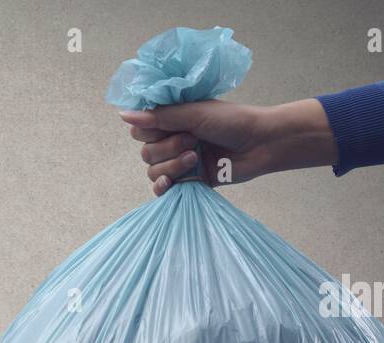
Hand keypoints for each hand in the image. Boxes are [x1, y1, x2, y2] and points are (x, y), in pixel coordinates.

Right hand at [119, 99, 338, 196]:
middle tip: (192, 141)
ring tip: (195, 158)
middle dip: (166, 148)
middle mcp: (172, 139)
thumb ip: (159, 117)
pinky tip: (171, 183)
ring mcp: (179, 161)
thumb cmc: (232, 121)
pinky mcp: (187, 181)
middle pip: (146, 152)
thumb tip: (123, 115)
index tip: (167, 126)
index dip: (149, 131)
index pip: (141, 129)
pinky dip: (163, 186)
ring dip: (171, 165)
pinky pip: (162, 188)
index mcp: (172, 119)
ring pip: (153, 170)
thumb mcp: (194, 113)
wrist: (260, 144)